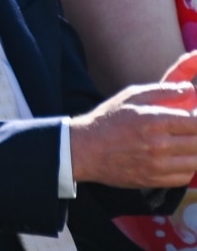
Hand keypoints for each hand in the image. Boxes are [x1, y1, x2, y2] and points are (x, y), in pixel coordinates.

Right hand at [71, 53, 196, 187]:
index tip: (193, 117)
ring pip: (196, 162)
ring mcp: (157, 165)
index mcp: (155, 121)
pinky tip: (177, 159)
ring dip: (194, 152)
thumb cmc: (107, 120)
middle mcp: (159, 145)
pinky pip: (184, 177)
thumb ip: (162, 90)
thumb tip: (188, 88)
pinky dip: (187, 168)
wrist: (84, 150)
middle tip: (188, 131)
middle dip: (196, 135)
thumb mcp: (130, 96)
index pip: (196, 122)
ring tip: (185, 144)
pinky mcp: (154, 180)